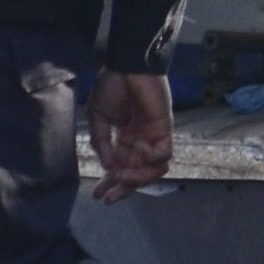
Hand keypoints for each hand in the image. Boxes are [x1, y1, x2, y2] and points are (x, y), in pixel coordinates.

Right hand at [87, 72, 173, 200]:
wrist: (126, 65)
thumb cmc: (112, 85)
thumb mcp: (98, 117)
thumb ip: (101, 142)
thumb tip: (107, 165)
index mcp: (125, 139)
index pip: (121, 168)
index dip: (111, 183)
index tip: (98, 195)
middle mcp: (141, 141)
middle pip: (137, 175)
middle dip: (122, 188)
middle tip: (109, 198)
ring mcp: (154, 136)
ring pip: (153, 170)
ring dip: (137, 178)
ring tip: (120, 176)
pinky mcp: (165, 129)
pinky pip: (163, 154)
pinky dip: (150, 158)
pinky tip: (136, 149)